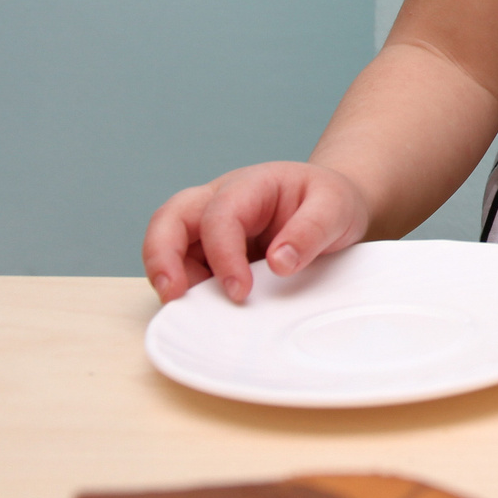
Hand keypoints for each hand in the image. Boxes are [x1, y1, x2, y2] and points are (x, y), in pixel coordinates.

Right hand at [140, 161, 371, 303]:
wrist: (331, 207)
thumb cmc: (329, 201)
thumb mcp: (335, 208)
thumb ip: (311, 231)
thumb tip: (279, 263)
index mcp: (250, 185)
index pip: (220, 214)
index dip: (223, 254)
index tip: (240, 291)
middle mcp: (219, 201)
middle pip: (170, 218)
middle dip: (162, 256)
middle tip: (172, 295)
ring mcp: (210, 227)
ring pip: (168, 244)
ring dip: (169, 277)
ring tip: (186, 311)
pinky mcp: (209, 253)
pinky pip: (185, 268)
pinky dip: (185, 289)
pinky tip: (202, 311)